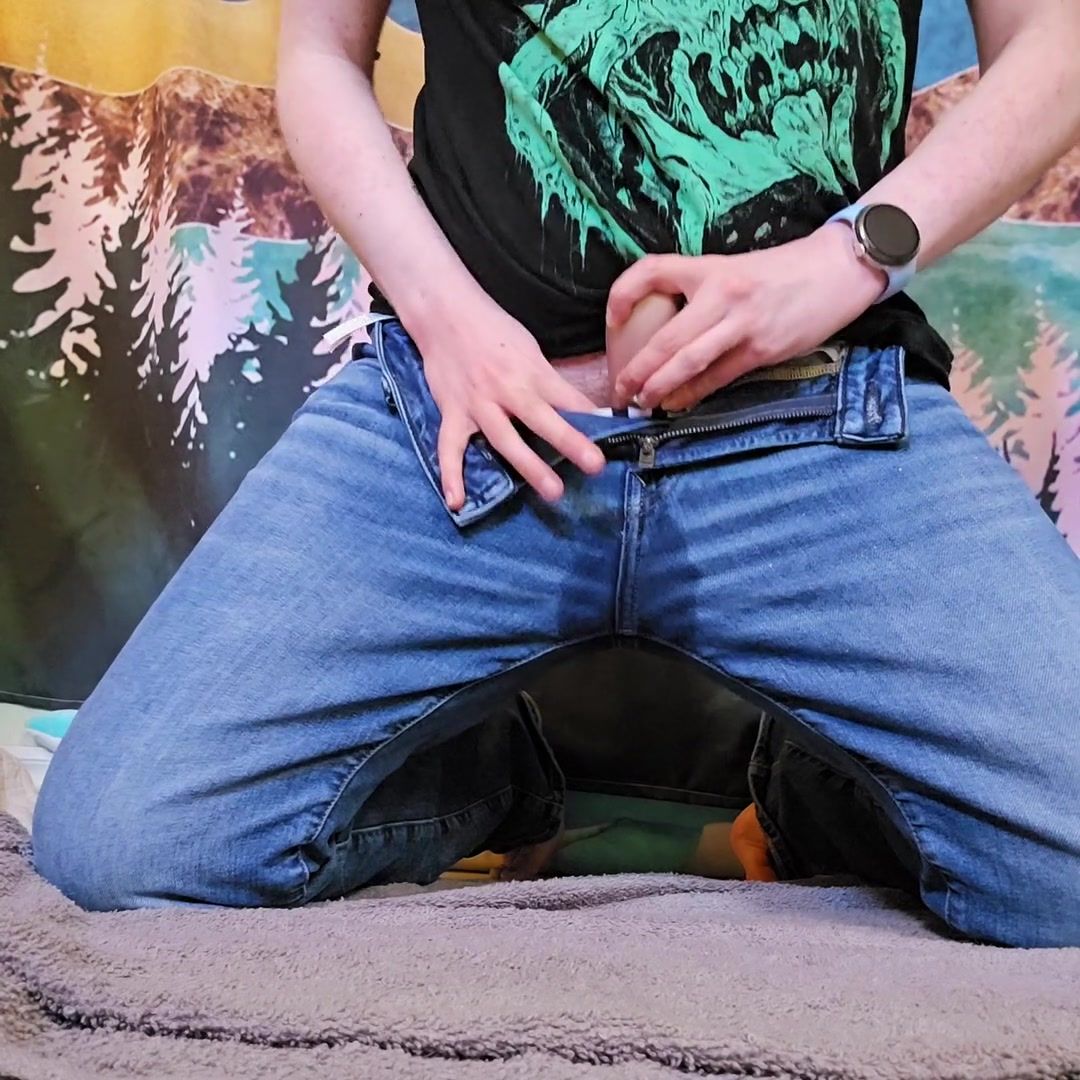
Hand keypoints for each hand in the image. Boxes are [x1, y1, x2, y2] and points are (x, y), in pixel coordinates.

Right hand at [411, 295, 605, 510]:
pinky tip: (457, 501)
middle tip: (596, 466)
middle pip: (542, 420)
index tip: (617, 435)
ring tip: (553, 492)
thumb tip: (574, 409)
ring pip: (505, 439)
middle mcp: (507, 390)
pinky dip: (451, 475)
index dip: (592, 417)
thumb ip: (546, 380)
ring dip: (529, 467)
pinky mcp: (452, 412)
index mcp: (531, 371)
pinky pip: (449, 448)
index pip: (568, 398)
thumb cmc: (493, 328)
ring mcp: (478, 404)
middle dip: (570, 443)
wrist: (444, 312)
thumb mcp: (528, 348)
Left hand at [606, 226, 885, 411]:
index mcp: (710, 268)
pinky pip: (718, 378)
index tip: (612, 321)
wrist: (836, 271)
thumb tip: (662, 328)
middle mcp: (722, 294)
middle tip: (619, 390)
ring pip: (688, 362)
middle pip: (665, 337)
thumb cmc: (781, 272)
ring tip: (641, 402)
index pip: (651, 271)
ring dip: (658, 387)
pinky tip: (677, 404)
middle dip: (635, 369)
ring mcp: (743, 324)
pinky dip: (693, 394)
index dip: (622, 296)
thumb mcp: (733, 268)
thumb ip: (700, 292)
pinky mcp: (762, 350)